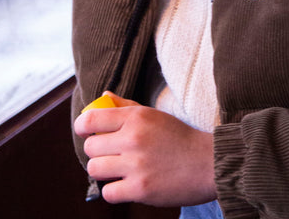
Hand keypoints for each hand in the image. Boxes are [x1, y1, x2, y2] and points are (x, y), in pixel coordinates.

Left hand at [74, 93, 215, 207]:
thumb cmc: (178, 137)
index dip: (81, 127)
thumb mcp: (153, 115)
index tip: (84, 132)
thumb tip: (103, 96)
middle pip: (90, 146)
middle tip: (109, 154)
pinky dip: (114, 191)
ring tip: (118, 170)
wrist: (207, 164)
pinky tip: (126, 185)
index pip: (91, 119)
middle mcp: (133, 138)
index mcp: (135, 117)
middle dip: (96, 151)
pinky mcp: (141, 189)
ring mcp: (136, 164)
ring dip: (104, 171)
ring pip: (95, 169)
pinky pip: (108, 192)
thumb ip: (125, 106)